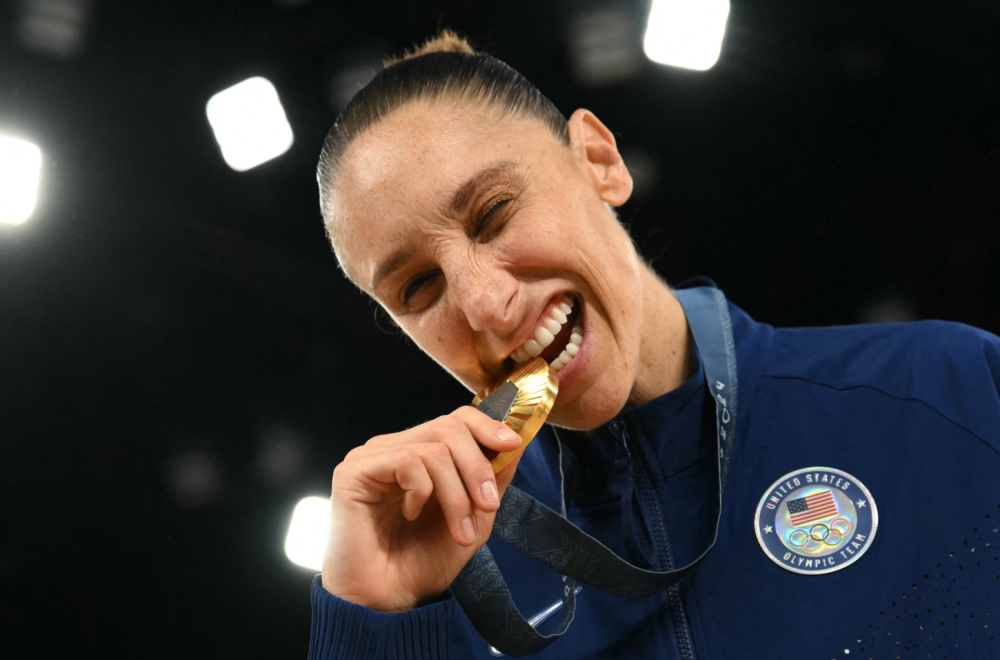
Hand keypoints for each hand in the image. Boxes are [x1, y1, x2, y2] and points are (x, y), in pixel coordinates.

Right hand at [321, 406, 523, 611]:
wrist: (386, 602)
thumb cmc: (421, 564)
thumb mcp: (473, 520)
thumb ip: (492, 482)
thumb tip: (516, 445)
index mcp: (420, 455)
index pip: (455, 420)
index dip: (486, 426)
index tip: (513, 445)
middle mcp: (395, 448)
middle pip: (448, 427)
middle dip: (477, 467)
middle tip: (488, 506)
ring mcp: (373, 457)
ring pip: (434, 448)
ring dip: (456, 493)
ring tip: (460, 531)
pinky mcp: (355, 469)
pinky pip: (407, 460)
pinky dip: (422, 491)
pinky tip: (412, 514)